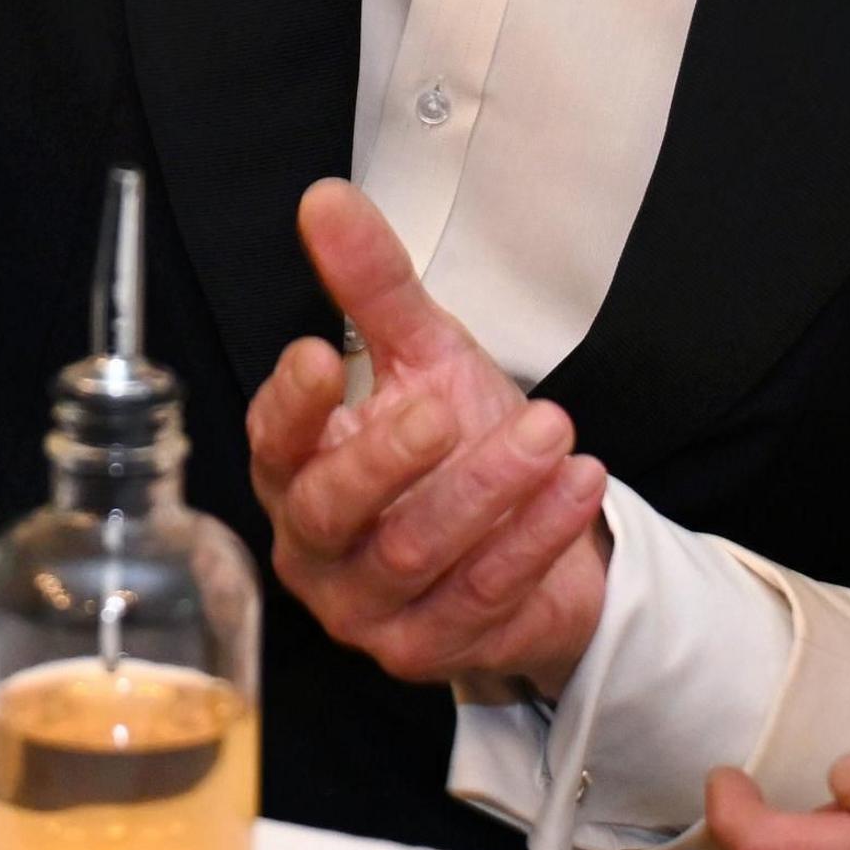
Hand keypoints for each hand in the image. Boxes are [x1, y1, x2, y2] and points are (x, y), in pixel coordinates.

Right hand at [245, 179, 610, 694]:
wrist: (532, 535)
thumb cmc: (456, 441)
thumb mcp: (421, 355)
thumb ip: (371, 286)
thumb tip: (325, 198)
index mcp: (296, 471)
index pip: (270, 441)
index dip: (292, 405)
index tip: (323, 355)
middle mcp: (315, 547)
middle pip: (333, 509)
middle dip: (394, 458)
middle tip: (452, 409)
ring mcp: (367, 609)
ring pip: (417, 554)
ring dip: (491, 490)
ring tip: (553, 431)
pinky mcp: (430, 651)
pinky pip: (482, 598)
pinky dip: (535, 538)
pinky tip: (578, 483)